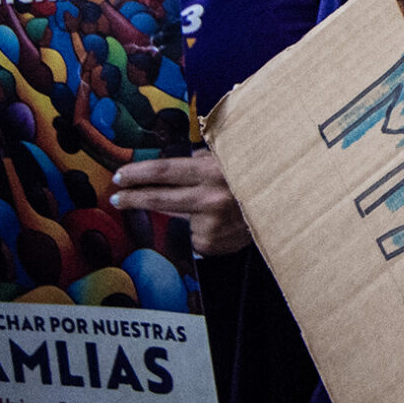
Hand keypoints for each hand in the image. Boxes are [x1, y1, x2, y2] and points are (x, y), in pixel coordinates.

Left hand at [112, 148, 249, 254]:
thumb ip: (204, 160)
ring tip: (189, 206)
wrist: (286, 209)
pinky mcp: (213, 243)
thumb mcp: (233, 160)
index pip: (163, 172)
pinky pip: (194, 233)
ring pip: (176, 217)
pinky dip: (198, 227)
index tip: (119, 176)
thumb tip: (177, 164)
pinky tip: (214, 222)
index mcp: (213, 173)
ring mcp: (211, 224)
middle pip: (159, 198)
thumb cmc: (257, 178)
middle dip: (133, 198)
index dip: (137, 174)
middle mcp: (210, 198)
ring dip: (173, 212)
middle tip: (117, 197)